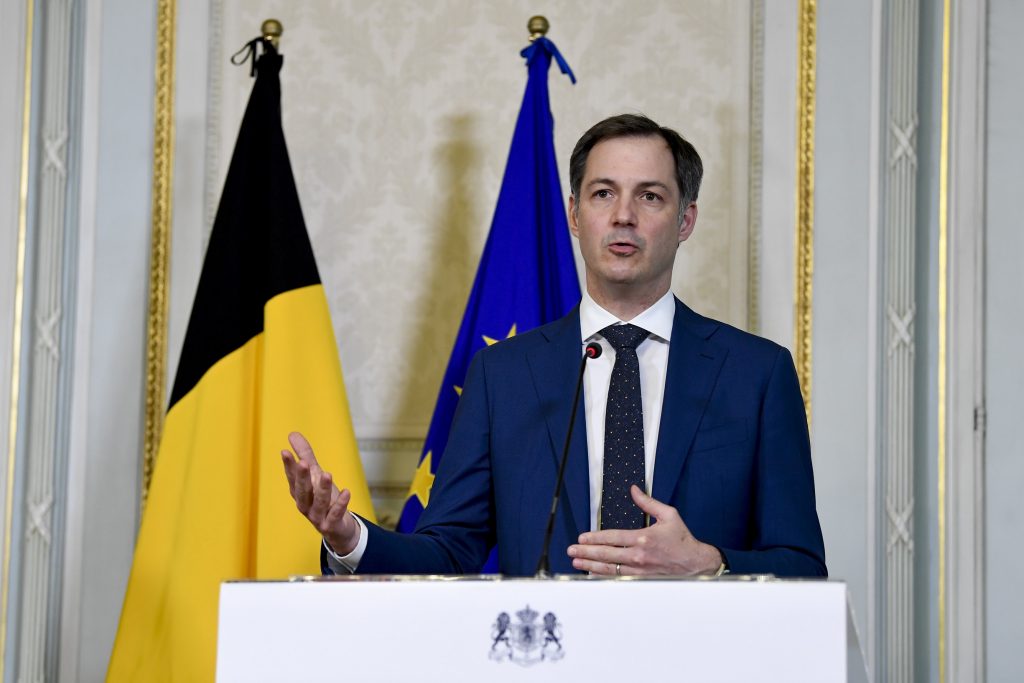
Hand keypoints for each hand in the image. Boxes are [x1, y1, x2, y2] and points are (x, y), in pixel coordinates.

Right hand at [281, 431, 360, 554]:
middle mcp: (306, 505)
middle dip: (302, 478)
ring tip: (327, 474)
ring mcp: (318, 517)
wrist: (339, 528)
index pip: (293, 478)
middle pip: (302, 492)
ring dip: (322, 490)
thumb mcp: (316, 475)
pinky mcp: (332, 525)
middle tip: (302, 463)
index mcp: (300, 493)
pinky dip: (340, 504)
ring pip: (319, 503)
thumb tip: (292, 434)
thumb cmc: (325, 499)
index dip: (288, 466)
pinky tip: (347, 492)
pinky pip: (335, 515)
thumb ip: (305, 455)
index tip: (285, 451)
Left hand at [567, 485, 721, 575]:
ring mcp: (640, 570)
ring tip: (577, 562)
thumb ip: (648, 502)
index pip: (613, 538)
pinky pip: (619, 578)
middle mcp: (639, 555)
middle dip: (587, 552)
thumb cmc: (682, 539)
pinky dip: (604, 577)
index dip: (595, 538)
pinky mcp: (642, 579)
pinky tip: (593, 574)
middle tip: (572, 550)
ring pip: (610, 568)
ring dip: (591, 565)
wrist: (695, 563)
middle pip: (607, 554)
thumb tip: (634, 490)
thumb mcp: (668, 515)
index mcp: (644, 538)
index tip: (582, 537)